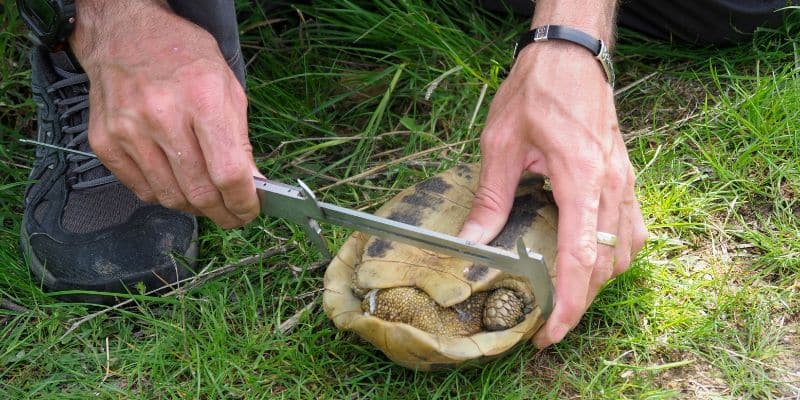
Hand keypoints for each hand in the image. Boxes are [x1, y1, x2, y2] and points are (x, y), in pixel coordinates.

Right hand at [69, 0, 258, 227]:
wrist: (124, 34)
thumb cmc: (183, 57)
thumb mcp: (227, 87)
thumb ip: (240, 139)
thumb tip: (251, 184)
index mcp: (202, 99)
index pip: (228, 172)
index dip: (243, 201)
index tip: (249, 210)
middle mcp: (162, 116)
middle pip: (199, 191)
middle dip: (223, 212)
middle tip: (233, 215)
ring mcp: (129, 131)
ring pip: (170, 197)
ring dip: (195, 208)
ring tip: (207, 201)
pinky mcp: (105, 142)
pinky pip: (142, 190)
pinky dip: (165, 196)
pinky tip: (177, 184)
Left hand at [458, 42, 646, 346]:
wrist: (570, 56)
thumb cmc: (537, 90)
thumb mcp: (500, 143)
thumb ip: (490, 199)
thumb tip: (471, 245)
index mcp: (581, 177)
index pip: (580, 256)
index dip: (567, 303)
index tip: (551, 332)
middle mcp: (611, 185)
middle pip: (604, 264)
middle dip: (578, 301)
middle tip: (547, 324)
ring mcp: (624, 182)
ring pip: (624, 252)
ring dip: (597, 281)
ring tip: (564, 296)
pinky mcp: (624, 178)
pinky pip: (632, 230)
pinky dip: (614, 255)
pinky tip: (590, 260)